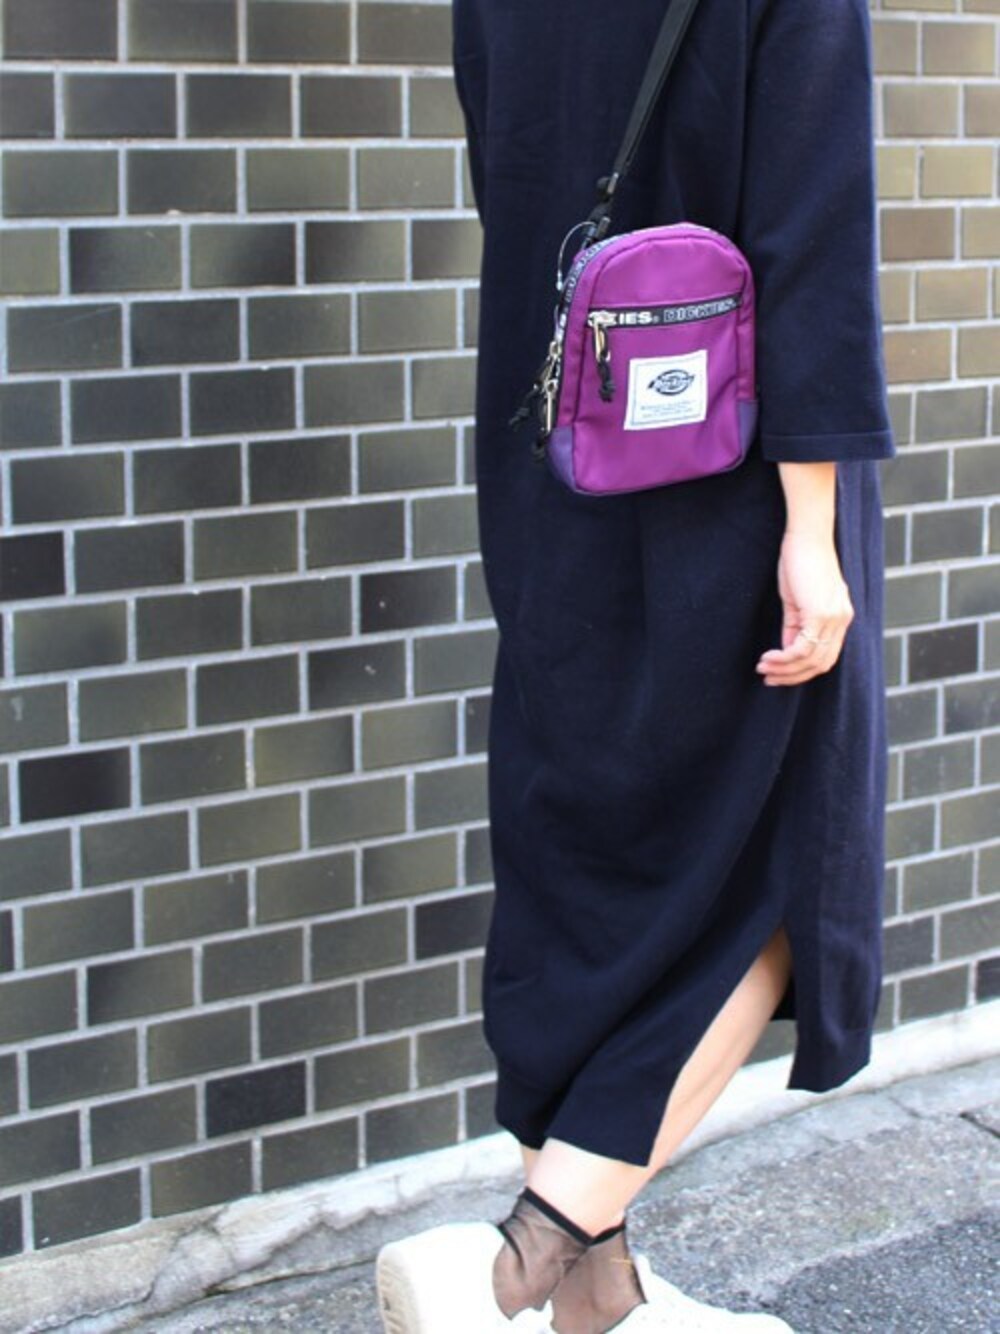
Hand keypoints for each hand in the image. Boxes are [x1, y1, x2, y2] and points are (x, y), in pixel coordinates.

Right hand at [756, 530, 853, 685]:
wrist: (807, 535)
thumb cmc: (801, 560)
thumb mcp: (797, 599)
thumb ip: (796, 625)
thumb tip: (787, 650)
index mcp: (840, 617)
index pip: (826, 656)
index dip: (802, 670)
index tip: (778, 672)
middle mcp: (842, 620)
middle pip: (821, 664)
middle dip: (793, 676)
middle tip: (768, 677)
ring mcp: (833, 618)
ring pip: (811, 660)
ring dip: (784, 670)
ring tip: (763, 668)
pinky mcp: (820, 614)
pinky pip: (802, 648)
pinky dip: (784, 658)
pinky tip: (768, 657)